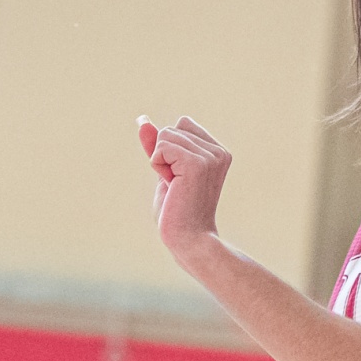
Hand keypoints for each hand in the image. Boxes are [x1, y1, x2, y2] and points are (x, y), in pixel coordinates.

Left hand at [137, 115, 230, 261]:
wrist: (188, 239)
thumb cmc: (177, 211)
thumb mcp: (165, 170)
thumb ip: (158, 146)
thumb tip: (142, 121)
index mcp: (217, 151)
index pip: (182, 124)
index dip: (169, 148)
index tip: (179, 176)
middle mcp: (218, 152)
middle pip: (172, 128)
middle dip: (163, 155)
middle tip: (177, 185)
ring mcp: (210, 157)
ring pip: (165, 136)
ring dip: (160, 161)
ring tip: (176, 187)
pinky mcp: (197, 164)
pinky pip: (162, 147)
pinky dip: (158, 165)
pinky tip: (171, 184)